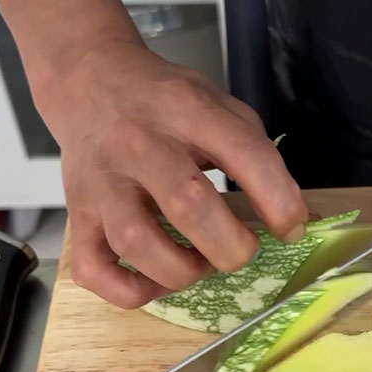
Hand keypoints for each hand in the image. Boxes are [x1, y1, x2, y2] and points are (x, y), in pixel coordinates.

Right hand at [38, 41, 307, 307]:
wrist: (89, 80)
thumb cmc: (164, 103)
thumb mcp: (218, 106)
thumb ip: (257, 156)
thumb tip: (293, 219)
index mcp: (185, 109)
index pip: (242, 152)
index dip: (277, 199)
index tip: (291, 227)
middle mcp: (138, 143)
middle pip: (188, 204)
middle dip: (229, 246)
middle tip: (241, 251)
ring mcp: (101, 182)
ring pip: (136, 243)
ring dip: (180, 270)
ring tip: (198, 264)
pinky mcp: (78, 214)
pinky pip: (94, 270)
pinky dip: (130, 290)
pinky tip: (155, 278)